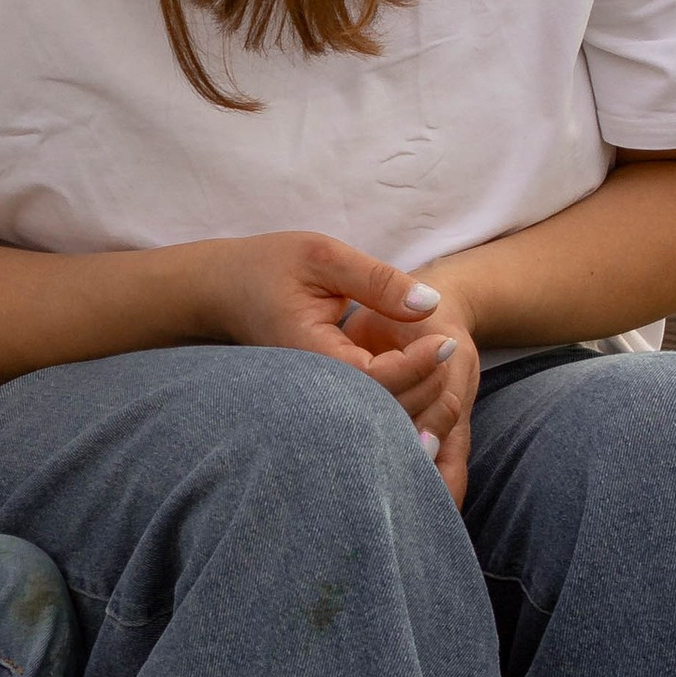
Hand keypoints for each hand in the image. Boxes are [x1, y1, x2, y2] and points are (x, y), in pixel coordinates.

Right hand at [194, 230, 474, 492]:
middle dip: (428, 387)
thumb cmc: (267, 266)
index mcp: (311, 354)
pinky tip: (423, 375)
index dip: (418, 366)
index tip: (445, 338)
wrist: (220, 291)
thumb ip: (377, 280)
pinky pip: (367, 412)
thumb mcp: (322, 256)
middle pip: (384, 410)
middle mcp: (313, 389)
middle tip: (454, 350)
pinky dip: (401, 399)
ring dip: (419, 400)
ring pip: (378, 420)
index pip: (376, 380)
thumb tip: (430, 304)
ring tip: (445, 364)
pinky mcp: (323, 399)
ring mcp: (316, 399)